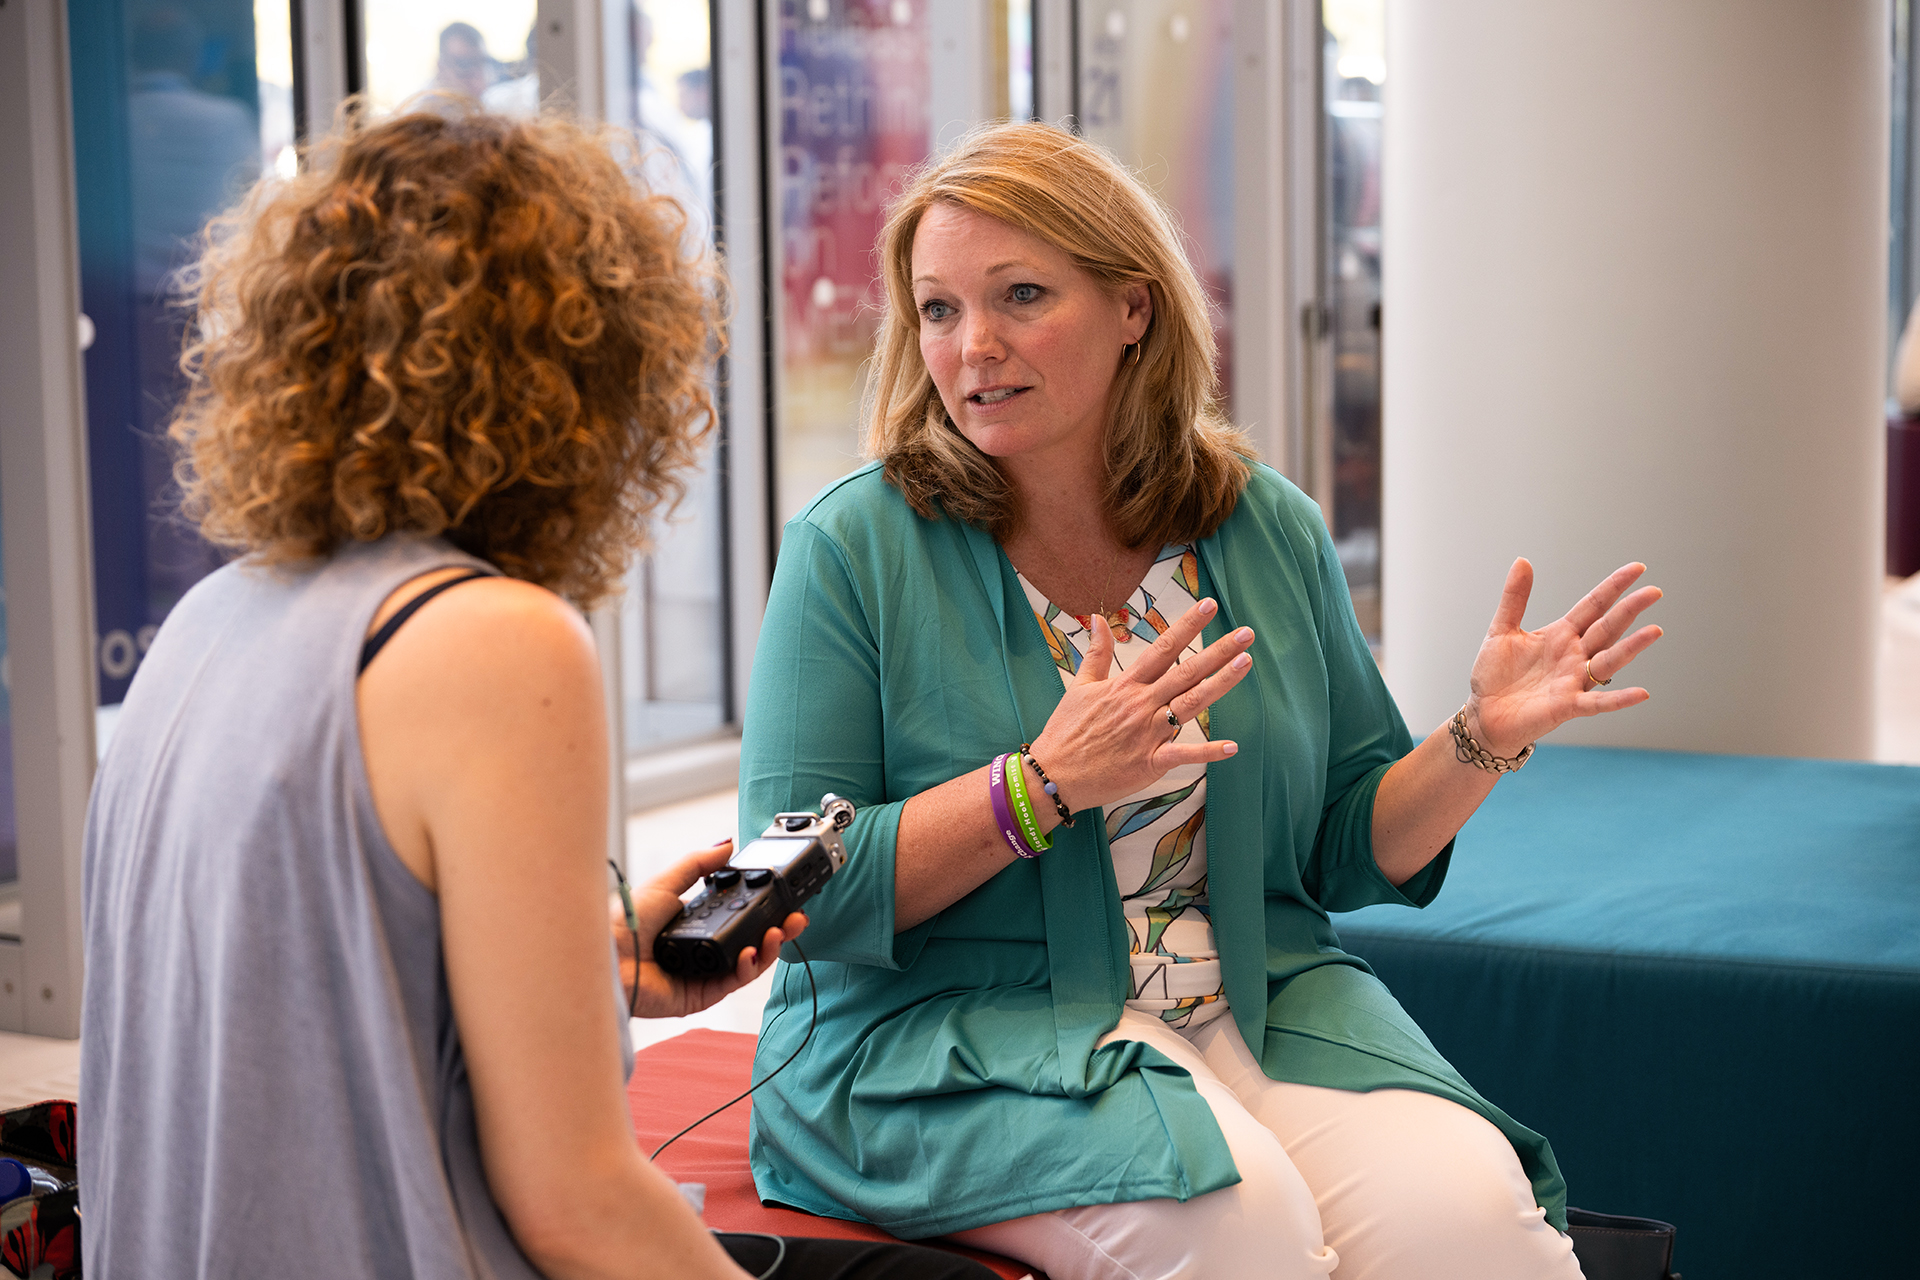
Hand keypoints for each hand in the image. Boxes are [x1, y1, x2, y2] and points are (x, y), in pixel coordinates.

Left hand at [611, 840, 806, 1019]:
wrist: (607, 956)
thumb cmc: (626, 921)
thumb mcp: (667, 882)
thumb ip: (699, 864)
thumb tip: (726, 843)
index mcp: (697, 922)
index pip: (741, 916)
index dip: (766, 909)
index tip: (785, 899)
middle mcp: (705, 947)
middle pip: (753, 940)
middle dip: (780, 930)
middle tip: (797, 918)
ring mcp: (705, 972)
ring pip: (750, 963)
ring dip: (770, 948)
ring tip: (778, 932)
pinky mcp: (702, 994)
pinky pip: (735, 982)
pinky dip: (749, 968)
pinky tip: (751, 953)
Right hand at [1029, 599, 1253, 814]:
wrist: (1054, 774)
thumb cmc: (1065, 730)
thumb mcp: (1079, 686)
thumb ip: (1096, 653)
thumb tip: (1100, 619)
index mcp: (1126, 685)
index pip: (1163, 648)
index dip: (1188, 626)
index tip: (1210, 606)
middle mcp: (1141, 704)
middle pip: (1187, 672)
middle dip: (1219, 651)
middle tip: (1246, 634)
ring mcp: (1148, 733)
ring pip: (1191, 704)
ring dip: (1221, 684)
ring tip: (1245, 664)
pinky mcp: (1149, 762)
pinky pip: (1183, 754)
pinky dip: (1208, 752)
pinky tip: (1232, 746)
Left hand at [1466, 559, 1663, 756]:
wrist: (1483, 713)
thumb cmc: (1495, 675)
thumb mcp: (1501, 630)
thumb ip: (1515, 598)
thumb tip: (1522, 560)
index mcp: (1561, 634)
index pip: (1594, 606)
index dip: (1614, 587)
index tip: (1638, 568)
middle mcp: (1574, 656)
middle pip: (1607, 628)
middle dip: (1629, 610)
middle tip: (1654, 591)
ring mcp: (1573, 681)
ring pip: (1608, 661)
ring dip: (1631, 648)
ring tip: (1654, 631)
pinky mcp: (1567, 706)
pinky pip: (1597, 702)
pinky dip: (1619, 699)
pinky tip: (1641, 693)